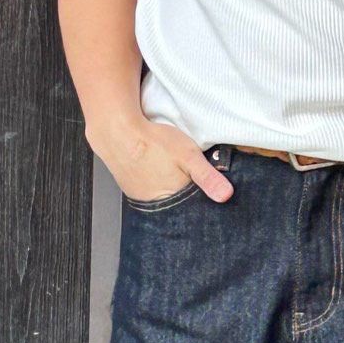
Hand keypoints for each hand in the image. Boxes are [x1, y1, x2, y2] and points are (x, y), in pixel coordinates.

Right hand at [86, 114, 233, 204]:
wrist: (117, 132)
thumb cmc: (152, 142)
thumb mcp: (188, 155)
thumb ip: (207, 177)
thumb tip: (226, 196)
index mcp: (173, 201)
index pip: (195, 210)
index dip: (204, 201)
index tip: (207, 192)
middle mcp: (157, 205)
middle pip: (180, 207)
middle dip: (188, 197)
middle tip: (185, 176)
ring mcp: (142, 199)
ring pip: (165, 201)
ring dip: (172, 192)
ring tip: (172, 174)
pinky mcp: (133, 190)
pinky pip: (151, 193)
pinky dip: (158, 186)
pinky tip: (159, 172)